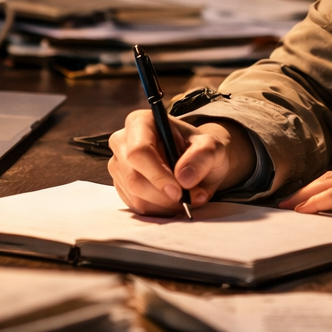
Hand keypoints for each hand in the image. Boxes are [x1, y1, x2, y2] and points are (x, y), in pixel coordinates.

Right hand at [108, 110, 255, 215]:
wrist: (196, 162)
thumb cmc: (200, 150)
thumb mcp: (212, 147)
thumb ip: (203, 156)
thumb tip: (184, 178)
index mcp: (141, 122)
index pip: (139, 151)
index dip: (158, 175)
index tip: (179, 190)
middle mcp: (123, 141)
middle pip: (134, 178)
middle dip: (164, 195)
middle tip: (190, 198)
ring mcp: (118, 165)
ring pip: (135, 195)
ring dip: (164, 204)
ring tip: (186, 197)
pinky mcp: (120, 185)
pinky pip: (136, 205)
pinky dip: (158, 209)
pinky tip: (172, 200)